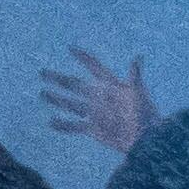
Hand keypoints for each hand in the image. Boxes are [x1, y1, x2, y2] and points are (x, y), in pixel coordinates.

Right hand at [39, 47, 153, 155]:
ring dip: (56, 98)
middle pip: (75, 85)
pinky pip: (74, 126)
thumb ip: (134, 76)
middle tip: (43, 72)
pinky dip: (63, 125)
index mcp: (111, 86)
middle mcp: (100, 98)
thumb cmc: (146, 115)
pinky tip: (51, 122)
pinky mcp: (93, 129)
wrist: (145, 139)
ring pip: (71, 104)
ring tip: (42, 93)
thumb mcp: (139, 94)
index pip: (95, 68)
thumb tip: (137, 57)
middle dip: (59, 79)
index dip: (84, 58)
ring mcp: (95, 113)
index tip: (71, 48)